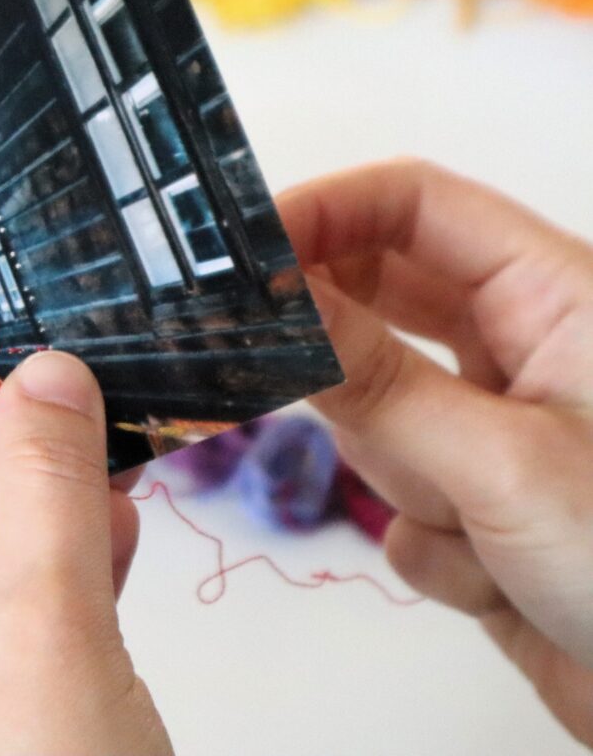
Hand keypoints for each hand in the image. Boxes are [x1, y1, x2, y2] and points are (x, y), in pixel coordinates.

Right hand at [279, 159, 592, 744]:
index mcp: (557, 297)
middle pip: (381, 304)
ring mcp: (497, 435)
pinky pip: (400, 505)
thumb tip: (273, 297)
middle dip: (340, 357)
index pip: (415, 207)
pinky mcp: (480, 511)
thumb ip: (373, 378)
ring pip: (379, 418)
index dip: (322, 211)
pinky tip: (499, 585)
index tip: (233, 256)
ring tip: (476, 531)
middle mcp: (526, 351)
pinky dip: (431, 548)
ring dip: (405, 480)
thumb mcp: (501, 464)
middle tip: (259, 368)